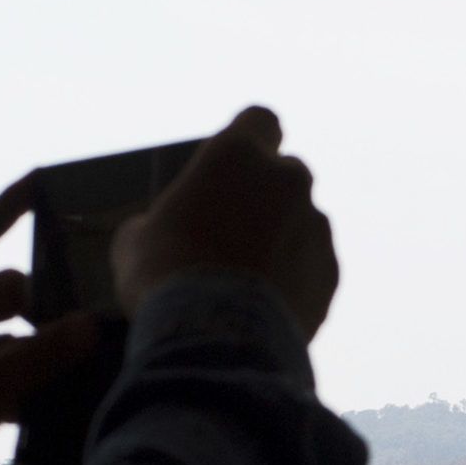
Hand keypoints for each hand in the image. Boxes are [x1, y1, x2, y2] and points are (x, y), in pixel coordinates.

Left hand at [0, 180, 101, 464]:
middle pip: (4, 290)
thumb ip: (38, 355)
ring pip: (11, 331)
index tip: (44, 181)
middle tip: (86, 315)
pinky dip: (32, 376)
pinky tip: (64, 391)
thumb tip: (89, 326)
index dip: (6, 207)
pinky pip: (9, 366)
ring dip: (41, 346)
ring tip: (82, 358)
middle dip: (42, 304)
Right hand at [113, 105, 337, 337]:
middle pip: (283, 174)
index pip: (259, 121)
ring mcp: (315, 226)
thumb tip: (162, 229)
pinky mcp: (330, 272)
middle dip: (262, 196)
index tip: (232, 167)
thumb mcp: (135, 240)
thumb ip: (161, 217)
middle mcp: (286, 179)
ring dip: (279, 241)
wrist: (214, 343)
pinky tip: (263, 308)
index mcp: (237, 155)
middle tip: (230, 232)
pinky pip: (312, 267)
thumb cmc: (165, 279)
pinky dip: (294, 280)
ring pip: (300, 222)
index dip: (247, 141)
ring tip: (244, 283)